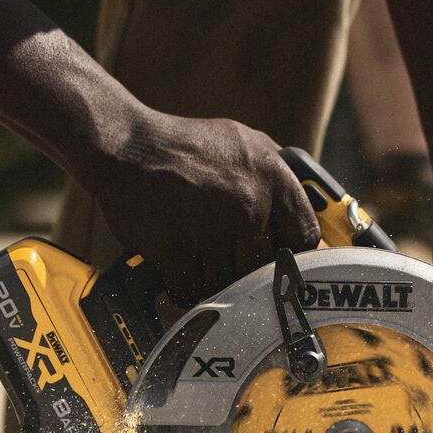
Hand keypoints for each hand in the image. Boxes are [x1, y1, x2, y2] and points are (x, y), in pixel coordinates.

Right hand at [76, 109, 320, 303]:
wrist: (126, 146)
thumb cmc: (183, 144)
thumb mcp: (243, 141)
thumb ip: (274, 173)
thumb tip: (301, 206)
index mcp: (272, 177)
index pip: (306, 236)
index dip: (292, 253)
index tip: (280, 261)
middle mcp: (249, 205)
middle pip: (264, 269)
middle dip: (246, 270)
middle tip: (228, 262)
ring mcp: (213, 230)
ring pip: (228, 284)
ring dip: (214, 280)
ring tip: (199, 260)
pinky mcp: (178, 250)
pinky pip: (192, 291)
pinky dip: (184, 288)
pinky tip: (178, 269)